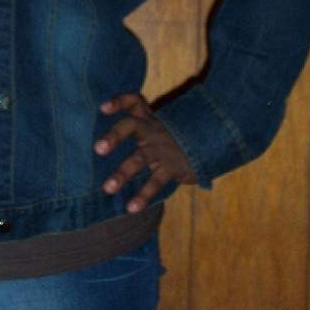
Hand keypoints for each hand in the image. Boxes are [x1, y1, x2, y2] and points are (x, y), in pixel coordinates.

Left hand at [94, 93, 196, 212]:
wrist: (211, 146)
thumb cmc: (174, 139)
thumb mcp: (158, 127)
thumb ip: (138, 128)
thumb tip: (103, 141)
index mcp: (148, 118)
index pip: (134, 102)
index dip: (119, 102)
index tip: (102, 108)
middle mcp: (153, 130)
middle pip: (131, 126)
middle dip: (114, 136)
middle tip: (98, 148)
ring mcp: (162, 149)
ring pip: (140, 158)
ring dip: (123, 173)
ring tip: (107, 188)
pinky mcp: (173, 168)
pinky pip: (156, 182)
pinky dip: (143, 196)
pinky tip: (131, 208)